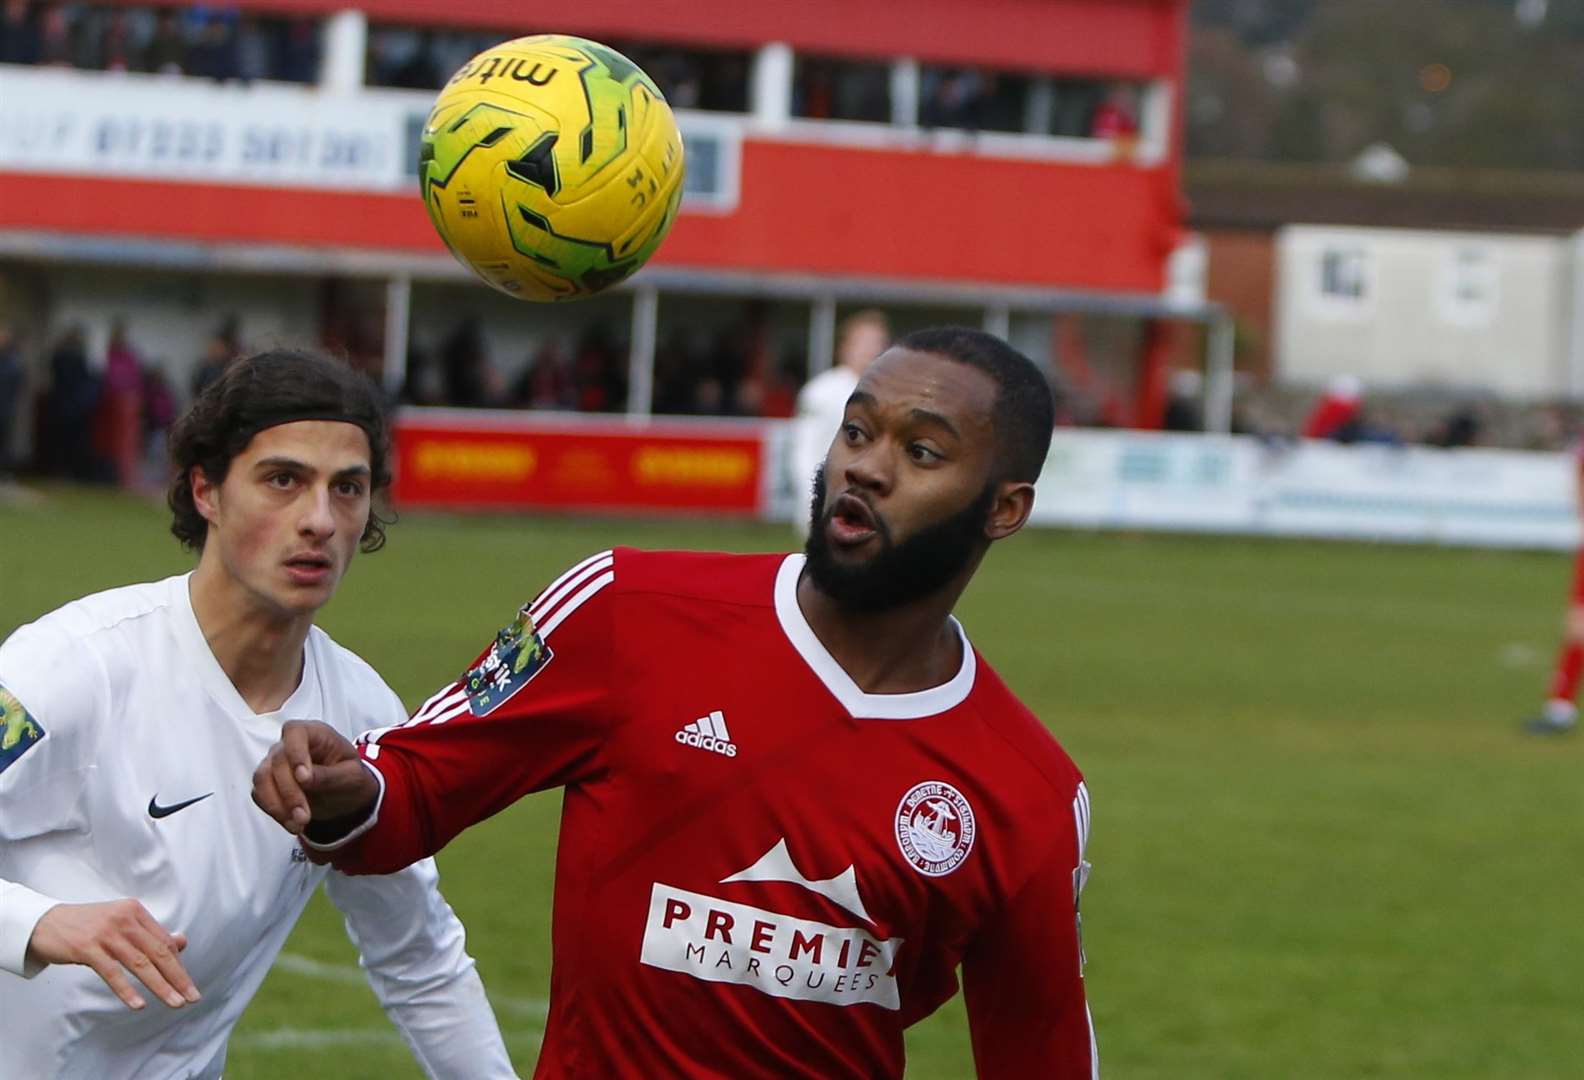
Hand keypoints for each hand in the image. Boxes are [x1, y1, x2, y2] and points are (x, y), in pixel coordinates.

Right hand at [27, 899, 198, 1010]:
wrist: (45, 923)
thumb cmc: (88, 926)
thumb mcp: (120, 924)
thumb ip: (149, 934)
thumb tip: (182, 943)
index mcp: (135, 911)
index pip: (163, 941)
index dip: (177, 964)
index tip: (188, 984)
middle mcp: (124, 919)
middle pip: (158, 952)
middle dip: (177, 976)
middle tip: (191, 997)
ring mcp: (105, 933)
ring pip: (140, 963)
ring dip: (160, 986)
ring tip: (174, 1002)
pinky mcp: (86, 948)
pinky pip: (112, 973)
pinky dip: (127, 990)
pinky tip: (139, 1004)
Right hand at [251, 719, 378, 836]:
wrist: (343, 794)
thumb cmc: (350, 777)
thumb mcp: (350, 776)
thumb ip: (328, 775)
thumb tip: (303, 779)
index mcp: (314, 733)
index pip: (295, 732)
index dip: (295, 753)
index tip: (304, 779)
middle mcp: (289, 744)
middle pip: (278, 761)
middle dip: (290, 792)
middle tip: (305, 817)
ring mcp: (275, 762)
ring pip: (262, 778)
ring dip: (277, 805)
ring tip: (298, 825)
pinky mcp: (267, 782)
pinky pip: (259, 794)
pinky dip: (273, 811)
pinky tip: (291, 824)